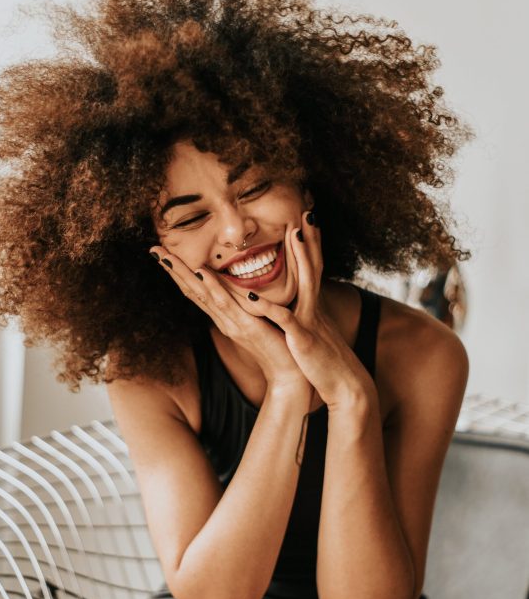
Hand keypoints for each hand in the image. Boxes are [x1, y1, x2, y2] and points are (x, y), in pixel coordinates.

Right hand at [149, 244, 311, 395]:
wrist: (289, 374)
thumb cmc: (277, 346)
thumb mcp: (258, 320)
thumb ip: (247, 305)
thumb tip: (241, 287)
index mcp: (225, 317)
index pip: (197, 291)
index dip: (180, 273)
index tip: (165, 254)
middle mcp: (223, 320)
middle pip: (192, 291)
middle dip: (173, 270)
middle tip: (154, 249)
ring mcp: (232, 323)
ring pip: (203, 294)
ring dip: (184, 274)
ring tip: (167, 256)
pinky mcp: (247, 327)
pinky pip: (227, 304)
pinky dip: (213, 287)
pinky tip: (202, 273)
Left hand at [241, 211, 375, 412]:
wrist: (345, 386)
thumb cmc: (325, 362)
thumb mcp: (314, 333)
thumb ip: (305, 316)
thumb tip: (299, 306)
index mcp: (313, 306)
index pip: (313, 269)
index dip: (310, 244)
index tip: (306, 220)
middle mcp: (313, 307)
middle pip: (314, 266)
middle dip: (310, 239)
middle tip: (307, 212)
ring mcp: (309, 320)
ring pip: (305, 283)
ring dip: (301, 258)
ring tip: (294, 234)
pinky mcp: (302, 338)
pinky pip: (284, 319)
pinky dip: (269, 307)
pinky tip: (253, 295)